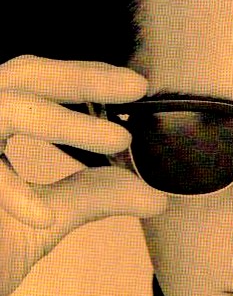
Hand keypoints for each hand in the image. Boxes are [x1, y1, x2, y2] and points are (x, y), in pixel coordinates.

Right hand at [0, 56, 167, 295]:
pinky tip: (43, 216)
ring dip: (64, 123)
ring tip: (120, 139)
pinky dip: (12, 194)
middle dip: (81, 77)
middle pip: (20, 76)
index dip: (85, 77)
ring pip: (5, 108)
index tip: (136, 86)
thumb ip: (93, 196)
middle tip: (137, 85)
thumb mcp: (47, 219)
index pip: (36, 82)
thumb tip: (155, 196)